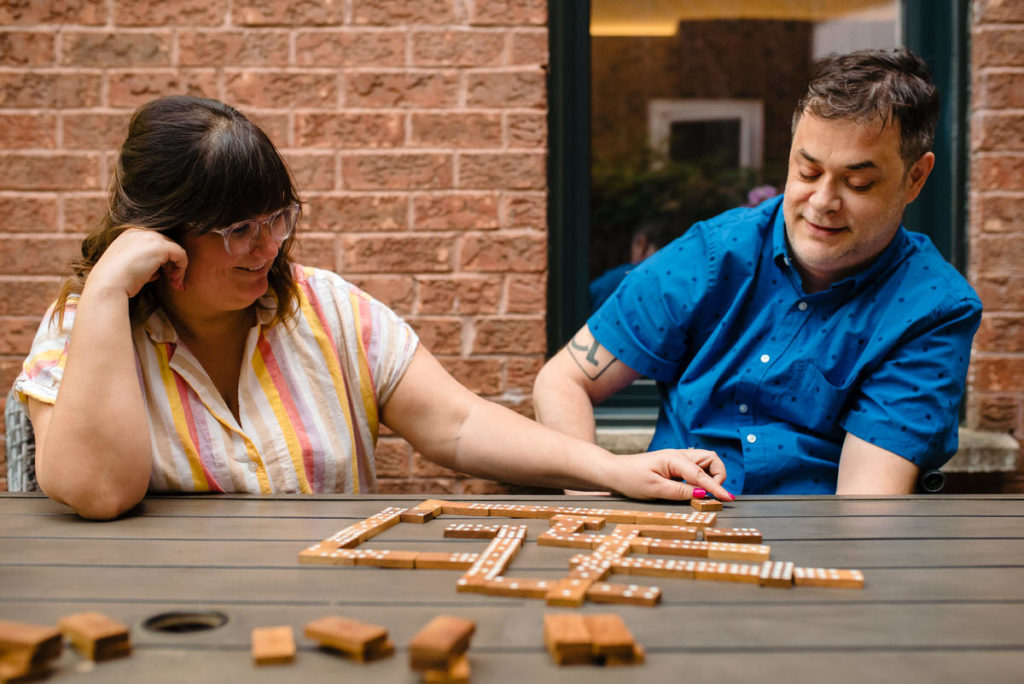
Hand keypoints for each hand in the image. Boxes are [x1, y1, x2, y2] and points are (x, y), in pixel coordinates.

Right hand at [86, 227, 187, 297]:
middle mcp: (140, 231)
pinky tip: (175, 280)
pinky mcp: (160, 246)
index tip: (166, 277)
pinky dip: (182, 268)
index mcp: (130, 234)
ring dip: (178, 268)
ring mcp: (150, 236)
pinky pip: (180, 254)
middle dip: (172, 265)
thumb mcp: (130, 268)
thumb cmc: (117, 281)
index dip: (163, 261)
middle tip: (173, 282)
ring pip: (175, 250)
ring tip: (175, 284)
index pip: (155, 244)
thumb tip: (159, 272)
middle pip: (166, 245)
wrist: (108, 284)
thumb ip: (145, 265)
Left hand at [605, 448, 732, 501]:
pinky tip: (694, 489)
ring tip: (703, 493)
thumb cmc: (630, 478)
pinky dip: (702, 477)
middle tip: (712, 494)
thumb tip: (702, 494)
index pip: (702, 475)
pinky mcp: (675, 465)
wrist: (614, 471)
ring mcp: (678, 459)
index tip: (728, 499)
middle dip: (718, 476)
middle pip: (711, 459)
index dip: (717, 488)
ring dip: (711, 476)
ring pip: (706, 463)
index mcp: (675, 459)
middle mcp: (679, 456)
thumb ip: (680, 492)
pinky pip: (696, 468)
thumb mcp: (655, 489)